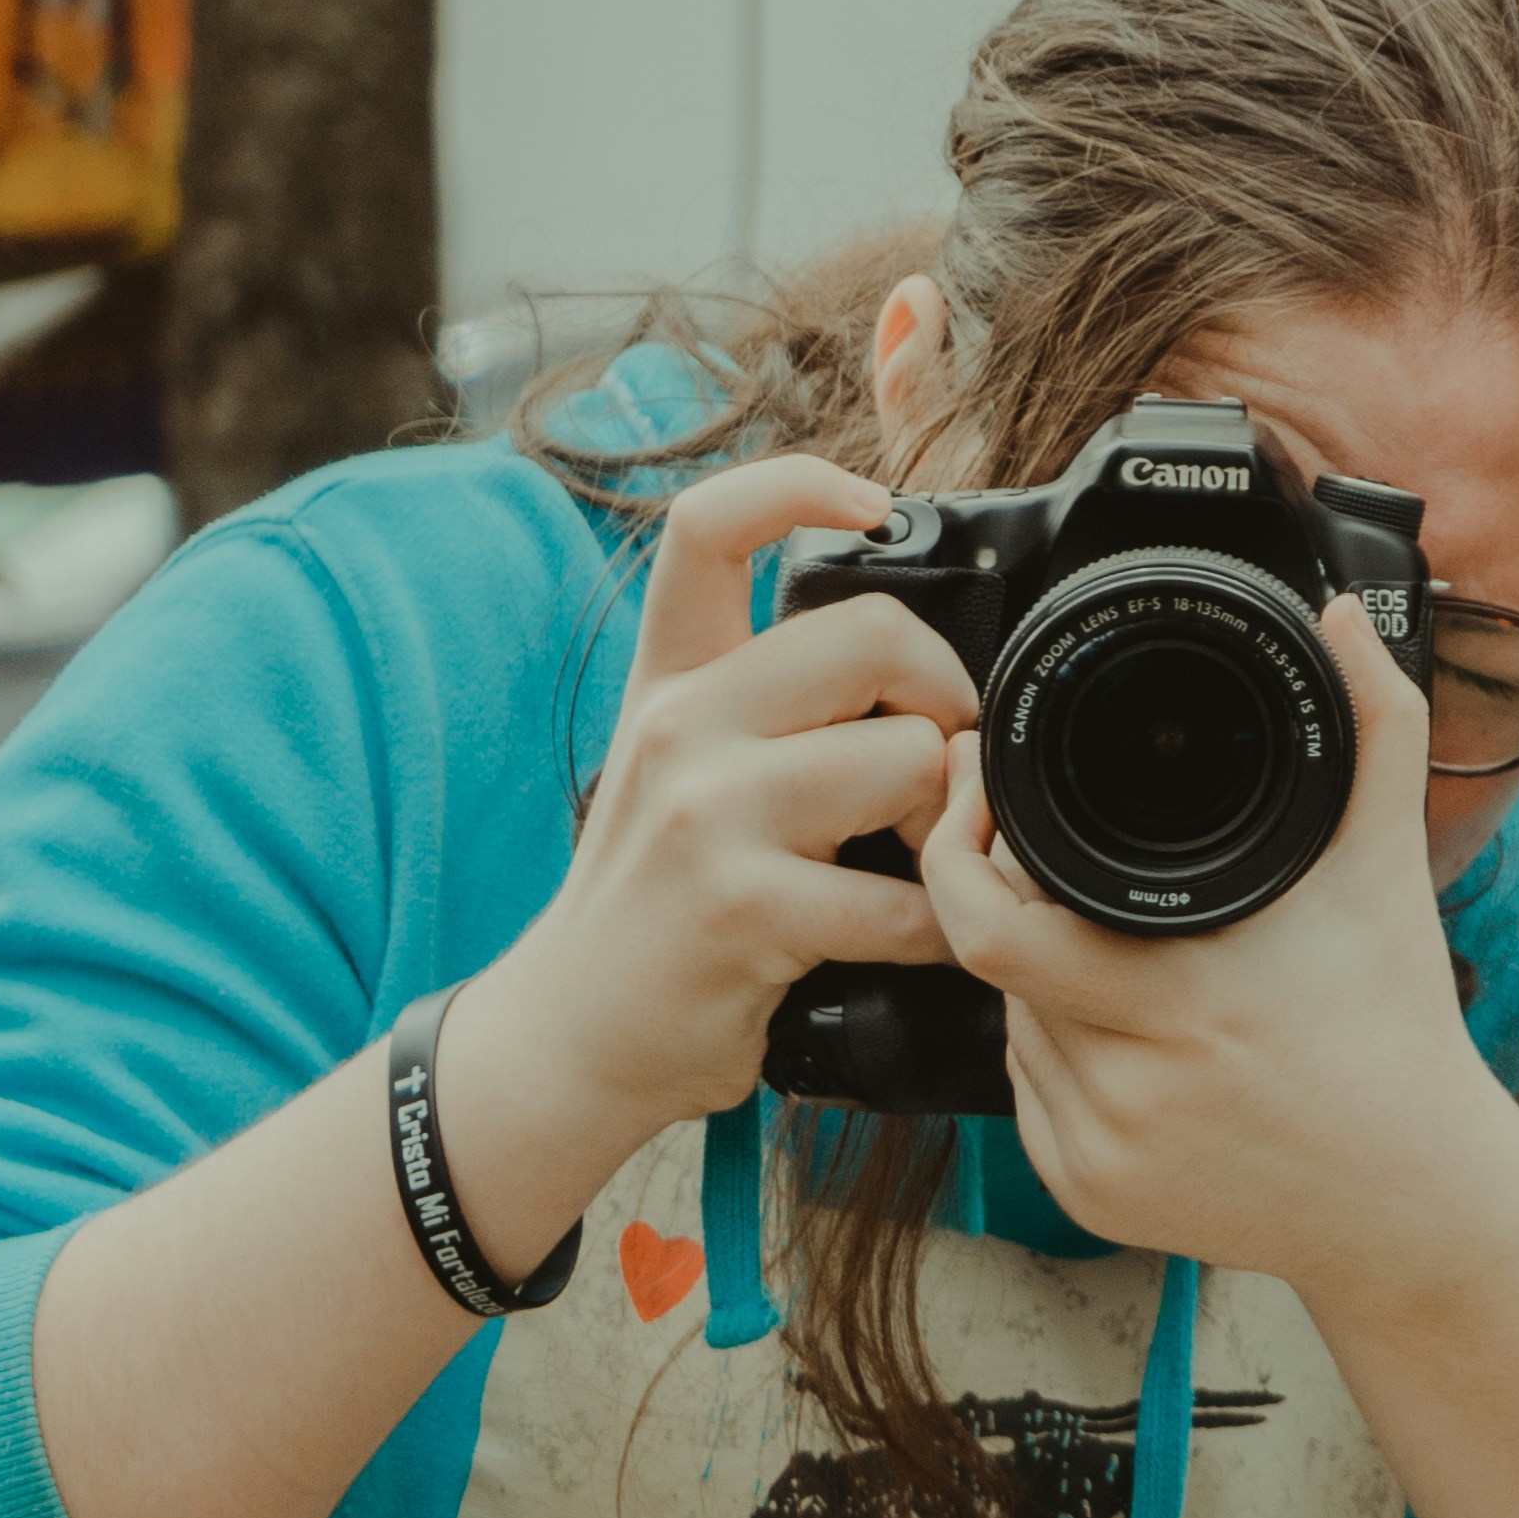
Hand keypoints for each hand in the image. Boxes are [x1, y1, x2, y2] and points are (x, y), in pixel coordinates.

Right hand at [456, 454, 973, 1184]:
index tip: (869, 506)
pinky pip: (907, 900)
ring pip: (906, 758)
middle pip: (870, 634)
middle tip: (942, 757)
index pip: (708, 527)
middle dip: (945, 693)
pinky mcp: (744, 909)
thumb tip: (902, 655)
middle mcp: (683, 728)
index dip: (797, 485)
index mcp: (672, 680)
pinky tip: (924, 940)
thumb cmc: (655, 901)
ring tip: (925, 860)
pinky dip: (945, 928)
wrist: (569, 1033)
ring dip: (949, 819)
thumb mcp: (677, 767)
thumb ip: (763, 700)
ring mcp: (710, 815)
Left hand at [913, 597, 1518, 1296]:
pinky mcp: (1089, 1197)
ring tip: (1126, 945)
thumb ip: (1378, 725)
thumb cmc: (1399, 1027)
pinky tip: (1132, 1032)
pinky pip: (1027, 1098)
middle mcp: (1127, 1085)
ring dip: (1036, 972)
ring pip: (1009, 1024)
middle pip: (993, 959)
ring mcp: (1100, 1153)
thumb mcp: (1388, 867)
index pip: (991, 924)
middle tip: (1041, 850)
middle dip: (1009, 895)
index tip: (979, 788)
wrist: (1414, 1199)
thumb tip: (1340, 619)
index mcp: (1183, 998)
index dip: (963, 847)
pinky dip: (1057, 1051)